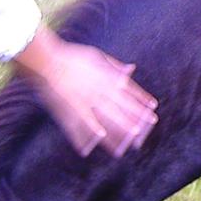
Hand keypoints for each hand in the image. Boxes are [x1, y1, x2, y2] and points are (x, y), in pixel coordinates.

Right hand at [13, 26, 158, 157]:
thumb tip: (132, 68)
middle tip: (147, 130)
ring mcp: (85, 102)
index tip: (153, 109)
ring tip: (127, 144)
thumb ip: (115, 66)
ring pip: (105, 119)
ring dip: (118, 131)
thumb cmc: (72, 57)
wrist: (47, 60)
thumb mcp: (98, 56)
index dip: (141, 101)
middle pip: (121, 108)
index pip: (129, 92)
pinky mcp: (70, 109)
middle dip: (135, 120)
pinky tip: (95, 142)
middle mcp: (99, 91)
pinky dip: (88, 133)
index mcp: (106, 79)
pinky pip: (81, 123)